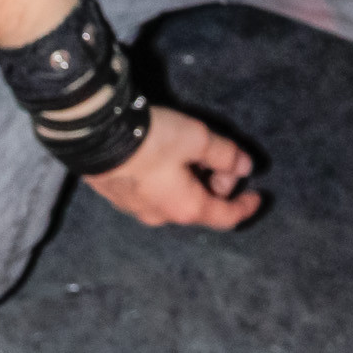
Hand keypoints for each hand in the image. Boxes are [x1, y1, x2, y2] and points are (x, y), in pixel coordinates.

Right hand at [84, 104, 259, 229]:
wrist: (94, 135)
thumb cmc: (151, 140)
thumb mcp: (197, 138)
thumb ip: (225, 154)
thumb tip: (245, 166)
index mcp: (186, 208)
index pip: (225, 217)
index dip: (245, 207)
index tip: (258, 197)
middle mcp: (161, 217)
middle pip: (200, 206)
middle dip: (216, 183)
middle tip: (217, 156)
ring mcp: (135, 209)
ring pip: (175, 199)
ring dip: (190, 180)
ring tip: (189, 152)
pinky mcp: (116, 195)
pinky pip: (153, 192)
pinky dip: (168, 179)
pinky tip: (162, 156)